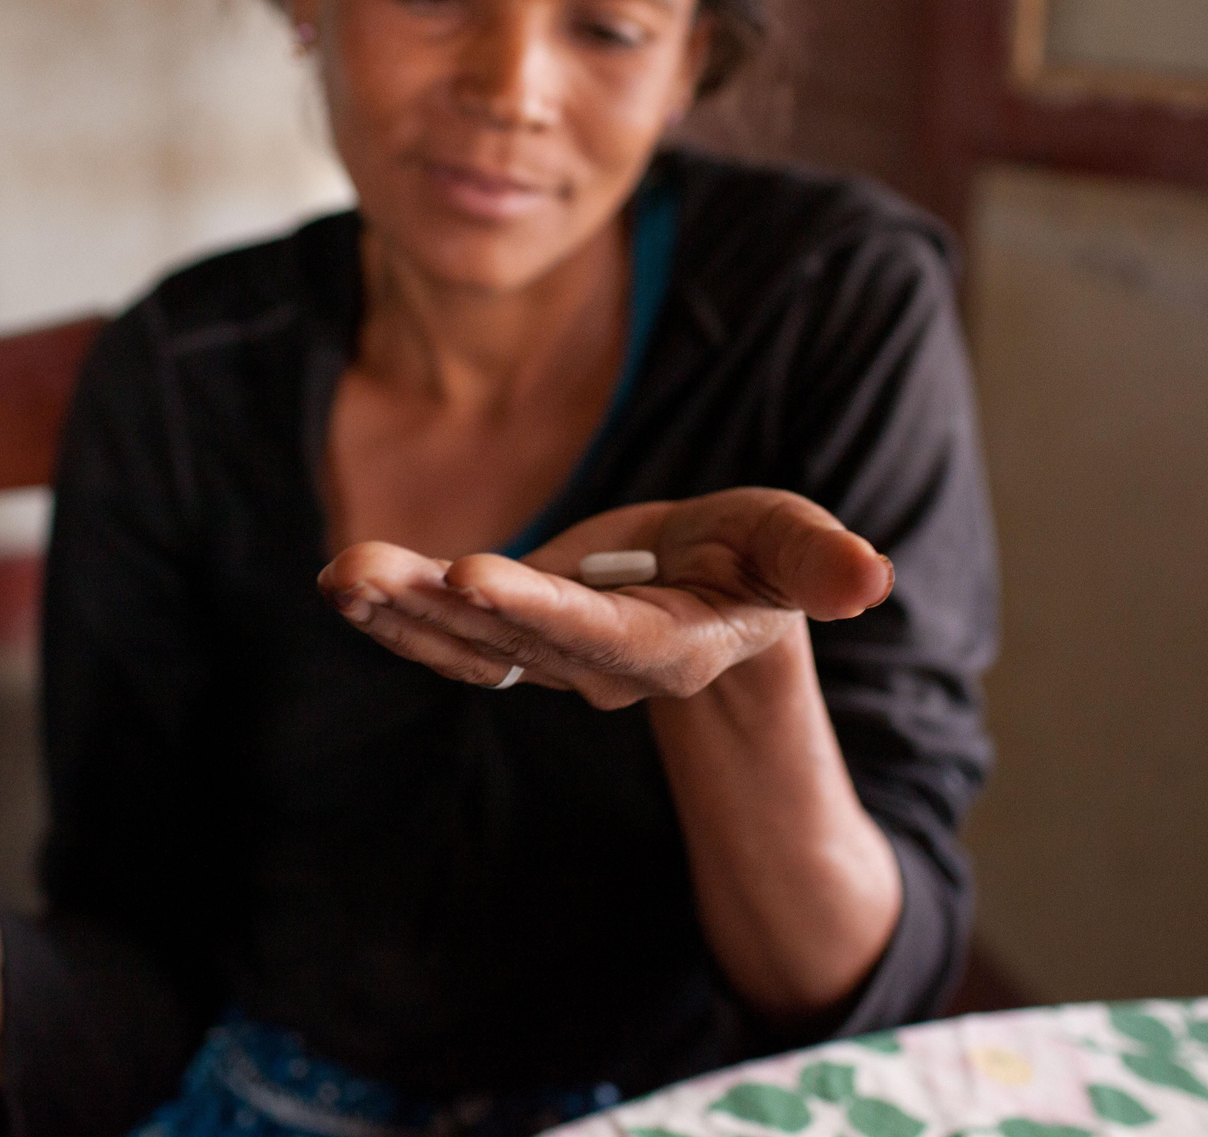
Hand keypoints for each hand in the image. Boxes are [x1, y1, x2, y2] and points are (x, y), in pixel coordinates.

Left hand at [317, 487, 891, 709]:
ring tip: (336, 578)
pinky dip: (400, 613)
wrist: (720, 593)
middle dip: (432, 609)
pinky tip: (345, 586)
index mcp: (673, 644)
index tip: (470, 574)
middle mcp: (603, 663)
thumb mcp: (793, 544)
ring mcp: (552, 658)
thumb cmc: (760, 560)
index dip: (539, 609)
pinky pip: (451, 637)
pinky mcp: (517, 640)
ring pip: (467, 648)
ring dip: (398, 616)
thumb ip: (821, 563)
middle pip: (512, 643)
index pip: (601, 633)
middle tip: (357, 572)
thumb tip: (872, 579)